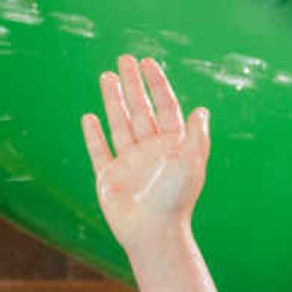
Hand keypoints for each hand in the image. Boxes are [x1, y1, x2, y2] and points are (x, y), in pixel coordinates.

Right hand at [85, 56, 208, 247]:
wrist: (153, 233)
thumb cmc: (175, 199)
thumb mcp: (191, 163)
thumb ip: (196, 136)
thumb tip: (201, 109)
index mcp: (172, 145)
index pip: (165, 107)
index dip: (157, 84)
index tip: (148, 62)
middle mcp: (151, 150)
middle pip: (140, 110)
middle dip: (133, 84)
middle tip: (124, 59)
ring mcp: (129, 162)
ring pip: (119, 124)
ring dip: (113, 100)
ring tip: (106, 76)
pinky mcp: (109, 177)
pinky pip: (99, 151)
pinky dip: (94, 134)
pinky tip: (89, 117)